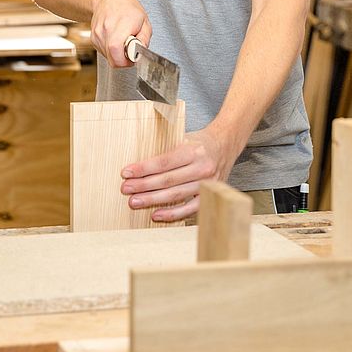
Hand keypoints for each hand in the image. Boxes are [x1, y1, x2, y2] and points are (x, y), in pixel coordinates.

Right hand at [90, 0, 150, 66]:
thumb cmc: (126, 7)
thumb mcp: (144, 20)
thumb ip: (144, 39)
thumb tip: (140, 54)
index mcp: (121, 25)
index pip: (117, 53)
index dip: (127, 61)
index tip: (133, 56)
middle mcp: (106, 31)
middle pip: (113, 60)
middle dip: (124, 60)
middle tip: (130, 50)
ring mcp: (98, 35)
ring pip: (108, 58)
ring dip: (117, 55)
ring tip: (122, 41)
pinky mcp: (93, 38)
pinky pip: (103, 52)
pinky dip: (111, 50)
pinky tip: (115, 39)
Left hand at [120, 125, 237, 222]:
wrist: (225, 144)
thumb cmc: (199, 142)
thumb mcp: (183, 137)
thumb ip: (165, 150)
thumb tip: (138, 166)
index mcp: (193, 150)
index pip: (164, 162)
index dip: (143, 169)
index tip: (126, 173)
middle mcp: (202, 167)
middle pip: (168, 180)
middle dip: (144, 186)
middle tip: (126, 189)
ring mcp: (208, 183)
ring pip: (176, 195)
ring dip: (153, 200)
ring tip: (135, 202)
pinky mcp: (209, 194)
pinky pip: (189, 208)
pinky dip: (172, 213)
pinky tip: (155, 214)